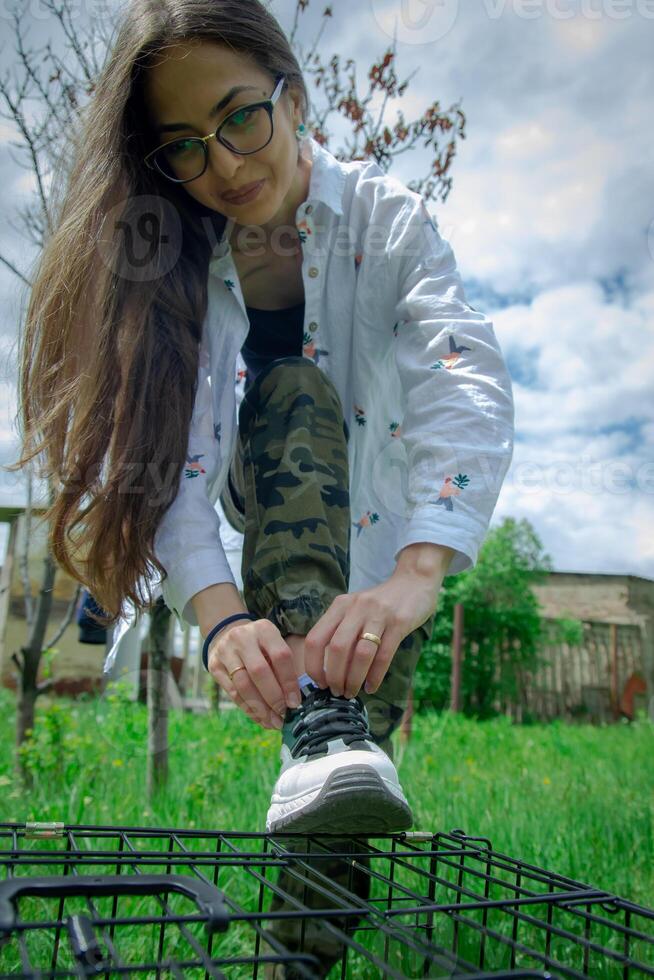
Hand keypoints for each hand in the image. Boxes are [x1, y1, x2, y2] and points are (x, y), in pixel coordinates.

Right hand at [207, 619, 301, 729]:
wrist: (228, 636)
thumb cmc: (260, 646)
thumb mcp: (273, 646)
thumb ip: (284, 667)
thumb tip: (294, 701)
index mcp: (264, 629)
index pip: (280, 656)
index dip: (289, 682)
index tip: (295, 702)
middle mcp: (243, 637)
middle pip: (259, 672)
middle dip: (273, 698)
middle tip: (283, 715)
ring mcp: (225, 650)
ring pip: (243, 685)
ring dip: (260, 708)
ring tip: (273, 722)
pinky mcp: (214, 665)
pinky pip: (232, 692)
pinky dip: (248, 709)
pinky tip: (259, 718)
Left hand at [303, 570, 440, 699]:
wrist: (414, 581)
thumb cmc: (381, 603)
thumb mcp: (356, 609)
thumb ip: (342, 631)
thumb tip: (330, 669)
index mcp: (340, 605)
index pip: (316, 638)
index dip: (313, 665)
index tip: (319, 682)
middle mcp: (356, 607)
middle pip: (337, 648)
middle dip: (335, 676)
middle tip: (338, 692)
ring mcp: (379, 614)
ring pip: (361, 654)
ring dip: (354, 679)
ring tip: (352, 692)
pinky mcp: (400, 622)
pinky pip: (384, 655)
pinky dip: (375, 676)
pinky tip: (371, 687)